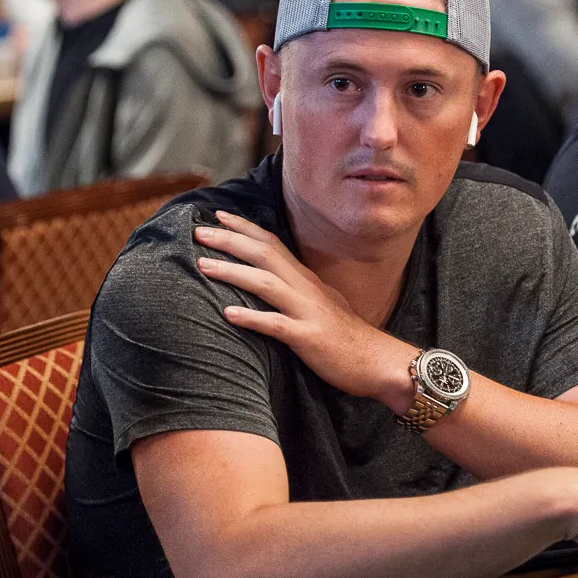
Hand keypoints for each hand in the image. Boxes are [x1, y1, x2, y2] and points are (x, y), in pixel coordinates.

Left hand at [194, 211, 414, 404]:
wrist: (378, 360)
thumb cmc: (347, 336)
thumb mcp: (321, 303)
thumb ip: (297, 289)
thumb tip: (271, 281)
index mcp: (306, 279)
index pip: (272, 244)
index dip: (244, 228)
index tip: (218, 216)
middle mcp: (305, 288)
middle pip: (264, 254)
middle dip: (230, 240)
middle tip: (198, 232)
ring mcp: (307, 311)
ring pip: (265, 284)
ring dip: (232, 272)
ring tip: (202, 266)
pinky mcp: (309, 338)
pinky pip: (277, 325)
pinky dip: (252, 318)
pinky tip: (228, 314)